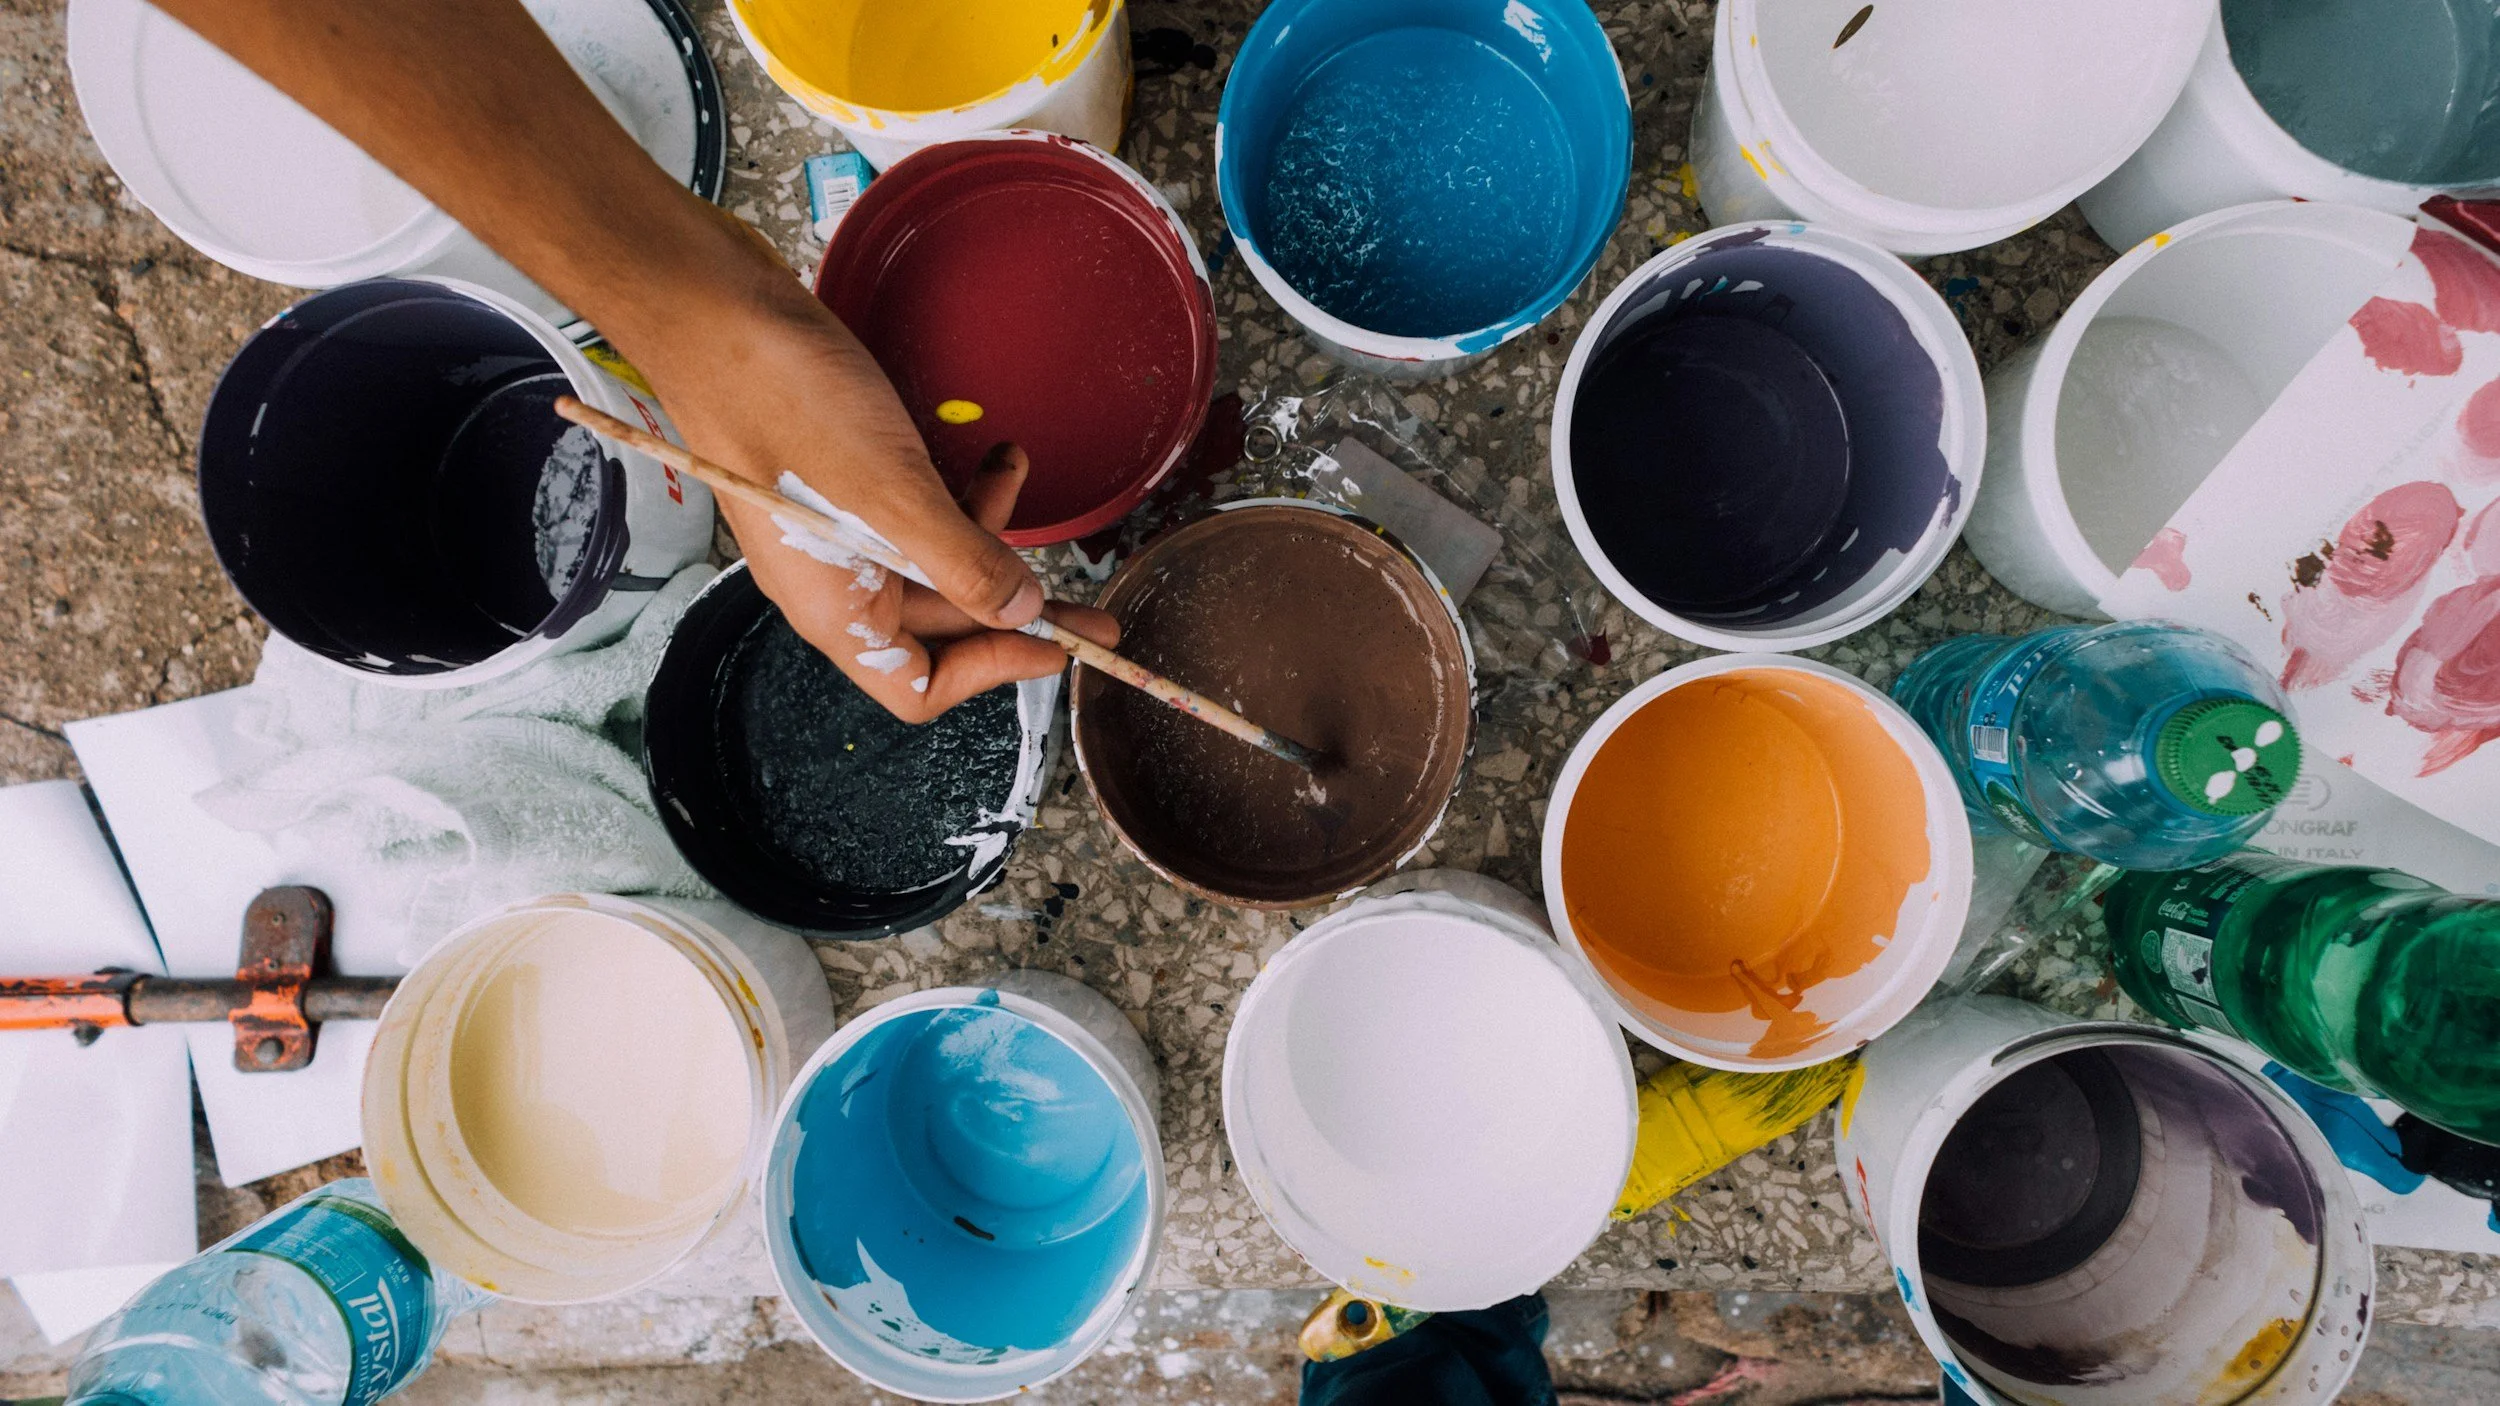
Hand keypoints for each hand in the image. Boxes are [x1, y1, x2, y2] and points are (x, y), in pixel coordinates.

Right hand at [626, 257, 1118, 720]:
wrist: (709, 309)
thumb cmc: (785, 401)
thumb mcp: (894, 496)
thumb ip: (963, 564)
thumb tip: (1021, 612)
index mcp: (835, 608)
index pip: (919, 685)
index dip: (994, 670)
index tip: (1056, 643)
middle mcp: (833, 581)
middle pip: (938, 626)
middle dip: (1013, 607)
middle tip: (1091, 605)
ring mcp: (834, 529)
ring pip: (930, 560)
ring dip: (985, 529)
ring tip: (1017, 471)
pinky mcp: (841, 477)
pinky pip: (914, 509)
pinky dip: (957, 490)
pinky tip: (989, 450)